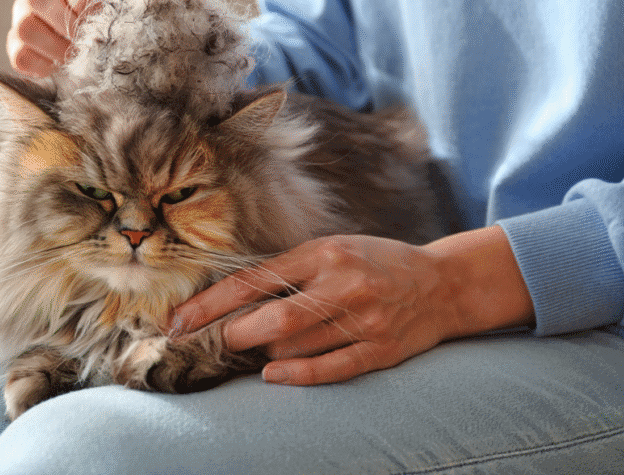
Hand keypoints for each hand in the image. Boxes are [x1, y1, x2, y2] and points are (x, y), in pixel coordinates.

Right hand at [7, 0, 109, 76]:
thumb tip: (102, 19)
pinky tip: (61, 64)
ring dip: (57, 47)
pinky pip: (20, 56)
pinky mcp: (16, 39)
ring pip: (25, 27)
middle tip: (89, 38)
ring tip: (78, 53)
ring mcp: (22, 8)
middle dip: (68, 23)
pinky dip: (43, 65)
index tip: (100, 14)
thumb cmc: (117, 5)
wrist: (109, 28)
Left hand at [170, 227, 533, 385]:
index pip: (255, 280)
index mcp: (324, 253)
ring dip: (266, 352)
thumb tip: (234, 298)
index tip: (180, 320)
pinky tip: (272, 374)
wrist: (442, 283)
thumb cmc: (374, 262)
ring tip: (259, 346)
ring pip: (296, 348)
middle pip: (273, 319)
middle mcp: (344, 284)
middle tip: (218, 340)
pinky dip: (296, 375)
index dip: (212, 303)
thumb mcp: (332, 248)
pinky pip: (330, 369)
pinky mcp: (381, 349)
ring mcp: (365, 319)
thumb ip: (289, 269)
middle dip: (234, 334)